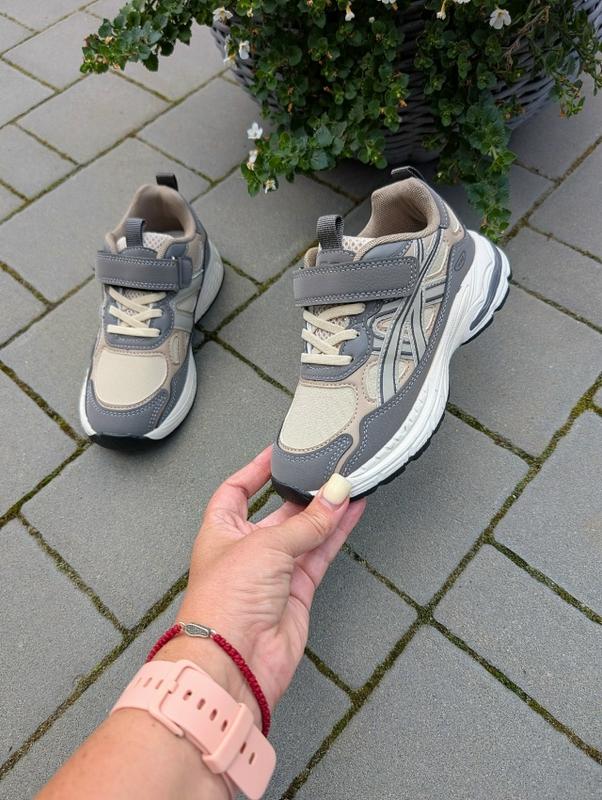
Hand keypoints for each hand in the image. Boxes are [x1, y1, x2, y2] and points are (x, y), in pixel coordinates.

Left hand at [159, 446, 365, 719]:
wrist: (234, 660)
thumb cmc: (222, 605)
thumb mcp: (264, 546)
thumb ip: (306, 522)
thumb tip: (334, 496)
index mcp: (220, 531)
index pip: (236, 491)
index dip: (255, 471)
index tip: (277, 454)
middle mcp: (245, 550)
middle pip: (278, 511)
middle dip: (302, 493)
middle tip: (328, 472)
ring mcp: (272, 572)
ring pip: (304, 532)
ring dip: (326, 511)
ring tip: (348, 486)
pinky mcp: (296, 591)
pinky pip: (319, 554)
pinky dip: (336, 533)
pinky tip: (350, 513)